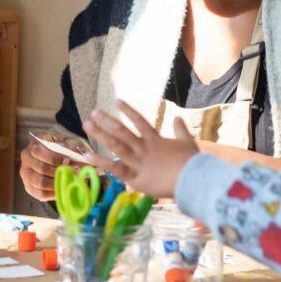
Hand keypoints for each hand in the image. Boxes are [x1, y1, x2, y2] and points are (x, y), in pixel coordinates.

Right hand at [19, 133, 90, 201]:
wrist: (62, 158)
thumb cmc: (67, 148)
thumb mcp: (71, 143)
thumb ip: (72, 148)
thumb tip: (74, 156)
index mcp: (34, 144)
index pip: (38, 151)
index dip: (54, 158)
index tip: (67, 160)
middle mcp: (26, 158)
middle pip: (40, 168)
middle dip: (58, 172)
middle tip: (72, 173)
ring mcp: (26, 173)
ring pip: (40, 183)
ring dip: (57, 183)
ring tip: (68, 181)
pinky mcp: (29, 187)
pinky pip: (40, 194)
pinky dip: (53, 193)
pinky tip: (63, 189)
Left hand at [84, 100, 198, 198]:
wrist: (193, 180)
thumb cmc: (193, 163)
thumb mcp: (188, 142)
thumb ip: (181, 130)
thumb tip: (179, 117)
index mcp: (155, 140)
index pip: (139, 121)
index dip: (128, 110)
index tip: (116, 101)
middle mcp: (144, 148)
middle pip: (122, 131)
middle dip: (107, 121)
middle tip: (93, 113)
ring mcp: (138, 162)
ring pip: (116, 145)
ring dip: (100, 134)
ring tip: (87, 125)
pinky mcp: (136, 178)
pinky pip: (115, 168)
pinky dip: (101, 161)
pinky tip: (87, 155)